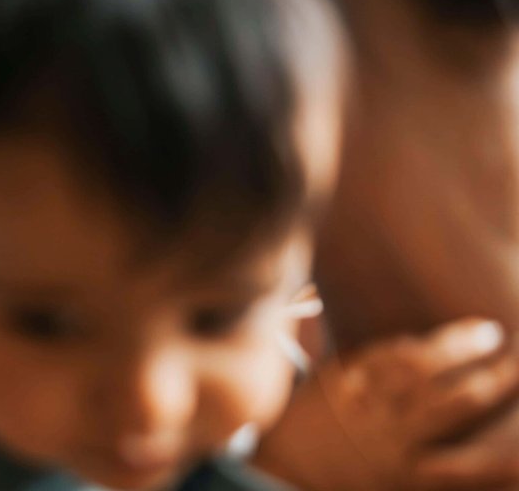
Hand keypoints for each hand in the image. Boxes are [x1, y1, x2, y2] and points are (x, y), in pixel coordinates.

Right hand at [255, 318, 518, 490]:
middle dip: (463, 352)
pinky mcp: (404, 478)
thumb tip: (319, 299)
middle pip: (425, 372)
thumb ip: (337, 356)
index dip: (440, 342)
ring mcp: (389, 444)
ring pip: (445, 408)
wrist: (278, 479)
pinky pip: (455, 470)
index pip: (395, 354)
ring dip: (485, 386)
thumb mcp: (312, 387)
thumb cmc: (299, 431)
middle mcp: (370, 409)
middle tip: (495, 335)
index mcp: (344, 383)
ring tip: (515, 371)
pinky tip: (518, 455)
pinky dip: (491, 464)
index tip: (475, 333)